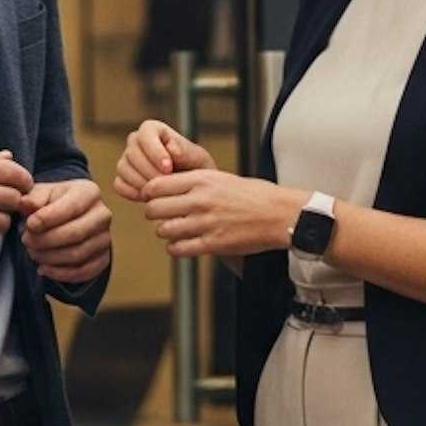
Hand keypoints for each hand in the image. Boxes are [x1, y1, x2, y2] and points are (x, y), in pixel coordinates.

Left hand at [19, 178, 111, 286]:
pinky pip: (83, 272)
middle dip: (46, 240)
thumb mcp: (42, 193)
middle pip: (75, 233)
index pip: (71, 207)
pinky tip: (43, 268)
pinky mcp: (103, 258)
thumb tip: (25, 204)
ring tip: (32, 253)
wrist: (67, 217)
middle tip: (26, 241)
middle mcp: (102, 215)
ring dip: (50, 257)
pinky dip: (60, 274)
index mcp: (89, 192)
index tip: (29, 225)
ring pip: (77, 255)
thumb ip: (33, 198)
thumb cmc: (53, 202)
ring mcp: (105, 238)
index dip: (48, 218)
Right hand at [113, 119, 216, 202]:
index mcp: (154, 129)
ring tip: (161, 193)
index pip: (146, 133)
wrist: (191, 190)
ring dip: (142, 183)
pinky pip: (119, 184)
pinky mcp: (122, 178)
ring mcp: (127, 160)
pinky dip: (132, 192)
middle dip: (150, 172)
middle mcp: (136, 141)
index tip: (168, 168)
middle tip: (166, 186)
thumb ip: (186, 151)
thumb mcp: (198, 159)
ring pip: (124, 168)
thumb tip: (171, 148)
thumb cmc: (196, 170)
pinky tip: (148, 198)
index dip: (155, 151)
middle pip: (132, 152)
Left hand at [143, 171, 306, 258]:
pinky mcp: (213, 244)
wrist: (277, 213)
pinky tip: (179, 244)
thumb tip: (165, 186)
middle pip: (155, 209)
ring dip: (164, 231)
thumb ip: (192, 181)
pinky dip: (175, 248)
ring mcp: (206, 223)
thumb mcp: (218, 177)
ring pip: (164, 230)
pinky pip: (180, 249)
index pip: (156, 186)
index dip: (149, 193)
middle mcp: (199, 200)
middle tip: (157, 216)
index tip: (151, 198)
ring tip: (171, 230)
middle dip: (152, 213)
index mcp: (200, 179)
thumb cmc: (249, 194)